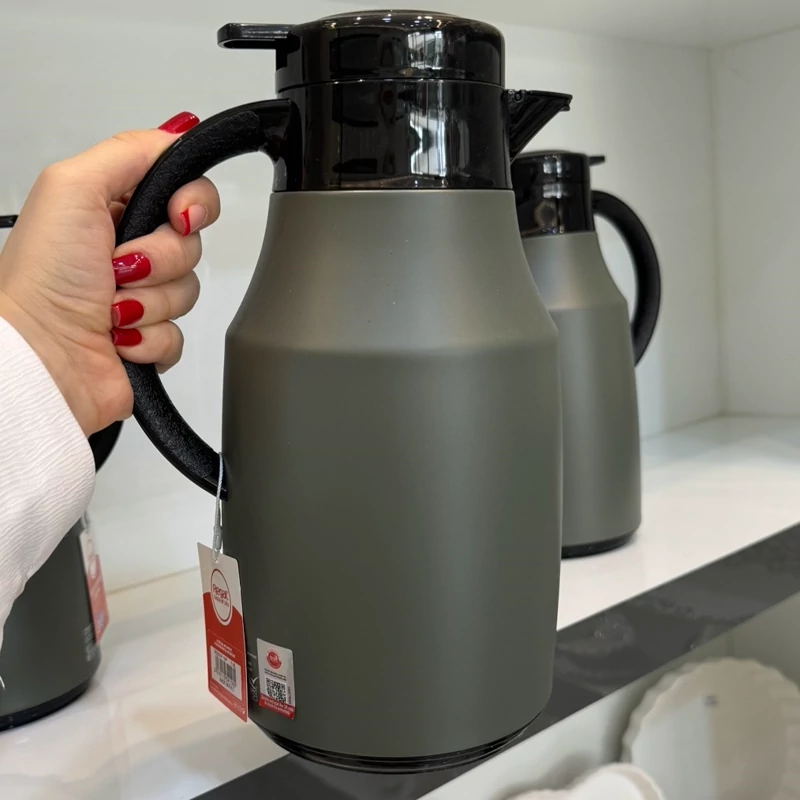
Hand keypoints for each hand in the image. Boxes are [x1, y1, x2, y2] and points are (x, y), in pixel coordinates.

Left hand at [0, 111, 219, 435]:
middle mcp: (127, 248)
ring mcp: (140, 295)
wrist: (42, 357)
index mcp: (111, 207)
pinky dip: (151, 337)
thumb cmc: (41, 280)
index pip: (186, 191)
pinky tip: (119, 336)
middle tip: (120, 266)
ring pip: (189, 290)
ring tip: (111, 306)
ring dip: (152, 301)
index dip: (192, 204)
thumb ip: (131, 151)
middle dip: (162, 258)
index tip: (174, 215)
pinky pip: (182, 334)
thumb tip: (180, 131)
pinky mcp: (150, 337)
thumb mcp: (73, 186)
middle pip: (191, 243)